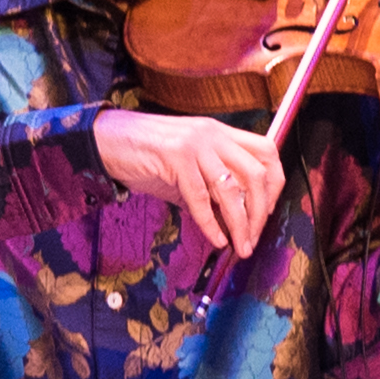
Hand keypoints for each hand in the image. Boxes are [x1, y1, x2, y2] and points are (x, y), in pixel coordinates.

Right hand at [93, 105, 284, 258]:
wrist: (105, 140)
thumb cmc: (145, 155)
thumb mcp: (187, 166)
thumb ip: (211, 186)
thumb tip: (235, 219)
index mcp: (220, 132)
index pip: (267, 152)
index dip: (274, 184)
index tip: (268, 211)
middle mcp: (212, 134)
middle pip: (257, 174)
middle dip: (261, 212)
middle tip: (254, 237)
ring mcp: (195, 144)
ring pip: (232, 190)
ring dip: (241, 224)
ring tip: (240, 246)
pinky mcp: (175, 157)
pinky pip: (200, 197)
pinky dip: (211, 223)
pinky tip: (216, 238)